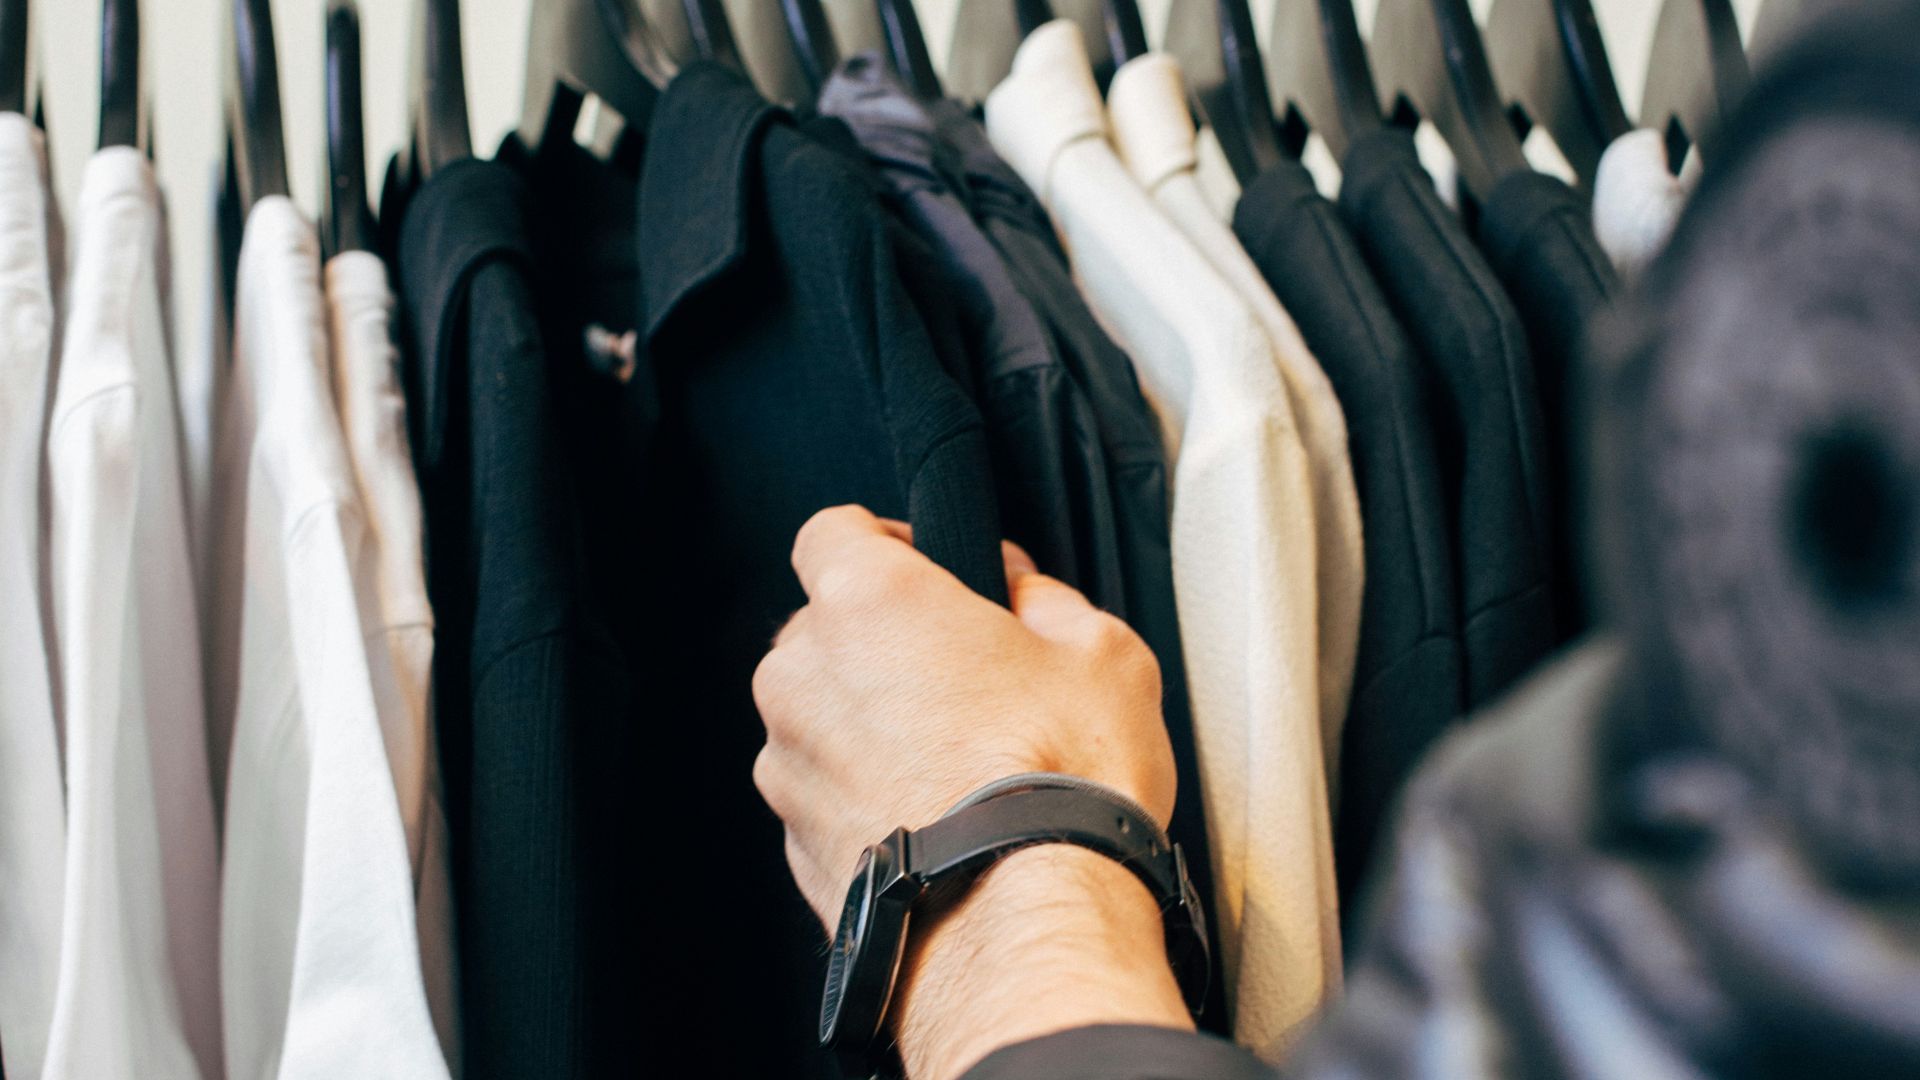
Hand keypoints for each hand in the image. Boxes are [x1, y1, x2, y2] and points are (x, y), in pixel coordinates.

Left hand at [753, 506, 1191, 1078]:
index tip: (931, 567)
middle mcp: (804, 674)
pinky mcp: (792, 840)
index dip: (886, 541)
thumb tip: (1026, 595)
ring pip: (819, 713)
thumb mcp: (1102, 652)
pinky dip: (865, 792)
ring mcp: (789, 762)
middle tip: (965, 673)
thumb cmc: (1060, 783)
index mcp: (868, 601)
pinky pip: (825, 789)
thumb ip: (1048, 601)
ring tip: (958, 760)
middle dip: (884, 640)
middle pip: (824, 626)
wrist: (1023, 926)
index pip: (833, 530)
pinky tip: (935, 815)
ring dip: (869, 721)